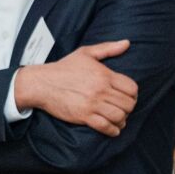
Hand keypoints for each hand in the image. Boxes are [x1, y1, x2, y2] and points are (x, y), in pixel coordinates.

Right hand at [13, 40, 137, 136]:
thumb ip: (108, 48)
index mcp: (104, 75)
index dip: (133, 94)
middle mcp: (100, 90)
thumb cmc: (63, 68)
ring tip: (119, 119)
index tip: (129, 97)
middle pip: (128, 104)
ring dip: (122, 120)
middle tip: (123, 109)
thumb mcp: (85, 53)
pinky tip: (113, 129)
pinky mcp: (83, 116)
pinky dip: (112, 130)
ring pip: (119, 116)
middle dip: (129, 108)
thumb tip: (126, 43)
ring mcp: (92, 104)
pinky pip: (105, 126)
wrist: (41, 83)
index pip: (131, 88)